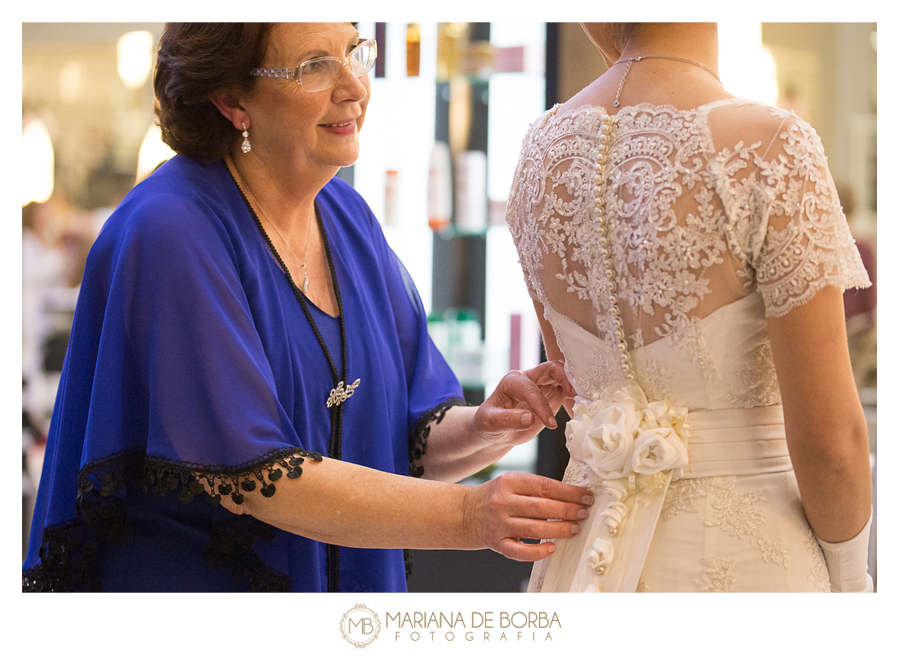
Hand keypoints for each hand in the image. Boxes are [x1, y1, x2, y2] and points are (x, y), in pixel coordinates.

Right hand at [463, 472, 592, 560]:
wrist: (465, 513)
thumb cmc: (495, 497)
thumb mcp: (511, 483)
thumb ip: (536, 488)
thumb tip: (572, 496)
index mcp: (509, 482)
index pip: (544, 486)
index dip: (569, 492)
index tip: (586, 496)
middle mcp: (502, 502)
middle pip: (541, 507)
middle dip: (567, 511)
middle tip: (583, 513)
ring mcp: (498, 524)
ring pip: (534, 529)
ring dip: (559, 530)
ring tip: (575, 528)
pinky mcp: (496, 543)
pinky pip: (520, 552)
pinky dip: (538, 551)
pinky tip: (552, 548)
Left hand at [473, 360, 575, 445]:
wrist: (495, 431)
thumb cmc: (488, 424)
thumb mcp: (490, 423)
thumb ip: (508, 419)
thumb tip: (530, 418)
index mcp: (513, 381)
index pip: (531, 388)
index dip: (541, 404)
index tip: (549, 423)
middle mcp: (530, 379)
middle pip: (552, 368)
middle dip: (565, 378)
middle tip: (574, 394)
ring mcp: (543, 386)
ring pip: (564, 376)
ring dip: (575, 384)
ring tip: (585, 398)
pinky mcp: (552, 397)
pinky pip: (568, 392)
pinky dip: (577, 397)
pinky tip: (583, 407)